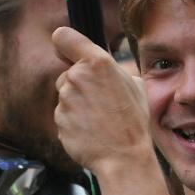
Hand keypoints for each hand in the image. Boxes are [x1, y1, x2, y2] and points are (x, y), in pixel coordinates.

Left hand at [52, 26, 150, 173]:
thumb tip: (109, 69)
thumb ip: (115, 71)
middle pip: (66, 73)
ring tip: (98, 119)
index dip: (63, 44)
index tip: (65, 51)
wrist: (124, 157)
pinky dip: (72, 122)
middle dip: (78, 84)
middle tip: (99, 102)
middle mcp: (77, 77)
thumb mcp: (136, 86)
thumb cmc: (132, 123)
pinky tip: (90, 130)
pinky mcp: (58, 119)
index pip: (64, 37)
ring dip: (76, 104)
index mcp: (97, 62)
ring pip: (65, 95)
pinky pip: (63, 116)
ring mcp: (65, 99)